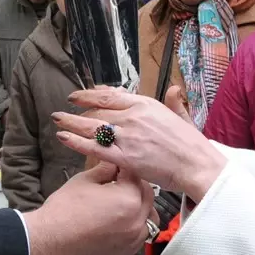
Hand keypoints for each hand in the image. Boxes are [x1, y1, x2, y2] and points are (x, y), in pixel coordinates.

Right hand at [21, 161, 152, 254]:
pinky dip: (134, 225)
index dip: (125, 168)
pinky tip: (117, 221)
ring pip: (148, 216)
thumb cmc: (64, 209)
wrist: (50, 242)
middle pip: (147, 195)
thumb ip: (105, 170)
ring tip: (119, 203)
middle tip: (117, 183)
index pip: (136, 175)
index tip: (117, 167)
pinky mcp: (126, 253)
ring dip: (139, 207)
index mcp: (128, 199)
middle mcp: (137, 220)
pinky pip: (139, 235)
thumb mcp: (85, 181)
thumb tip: (114, 162)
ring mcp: (133, 239)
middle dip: (134, 186)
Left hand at [54, 87, 227, 202]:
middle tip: (64, 109)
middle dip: (78, 109)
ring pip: (92, 126)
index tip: (79, 96)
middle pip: (98, 109)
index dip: (92, 94)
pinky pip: (95, 148)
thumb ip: (173, 102)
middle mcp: (133, 117)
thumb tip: (173, 89)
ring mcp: (128, 136)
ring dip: (72, 122)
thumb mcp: (182, 117)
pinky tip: (63, 137)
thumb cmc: (191, 145)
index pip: (111, 95)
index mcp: (146, 104)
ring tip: (57, 119)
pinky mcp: (125, 157)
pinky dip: (77, 141)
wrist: (197, 165)